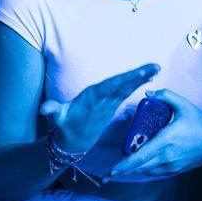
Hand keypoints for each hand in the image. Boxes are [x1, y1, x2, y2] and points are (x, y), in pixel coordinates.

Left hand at [40, 63, 159, 154]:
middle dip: (138, 74)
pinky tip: (149, 78)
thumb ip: (53, 110)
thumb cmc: (64, 126)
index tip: (138, 73)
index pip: (111, 84)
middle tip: (154, 66)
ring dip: (141, 76)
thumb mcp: (57, 119)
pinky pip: (127, 90)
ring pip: (127, 84)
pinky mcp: (112, 101)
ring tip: (156, 68)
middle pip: (122, 81)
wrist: (69, 134)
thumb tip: (45, 108)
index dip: (125, 78)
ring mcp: (107, 96)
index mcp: (92, 94)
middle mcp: (101, 92)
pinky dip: (138, 84)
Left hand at [107, 90, 201, 178]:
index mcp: (166, 140)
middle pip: (140, 167)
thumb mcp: (184, 105)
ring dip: (133, 170)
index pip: (141, 156)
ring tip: (120, 170)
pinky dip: (145, 170)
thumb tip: (148, 93)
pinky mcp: (175, 170)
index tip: (112, 169)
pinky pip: (155, 172)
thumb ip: (165, 95)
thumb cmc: (199, 122)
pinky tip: (138, 167)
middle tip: (108, 174)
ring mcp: (171, 165)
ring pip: (146, 171)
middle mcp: (167, 156)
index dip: (125, 164)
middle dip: (123, 171)